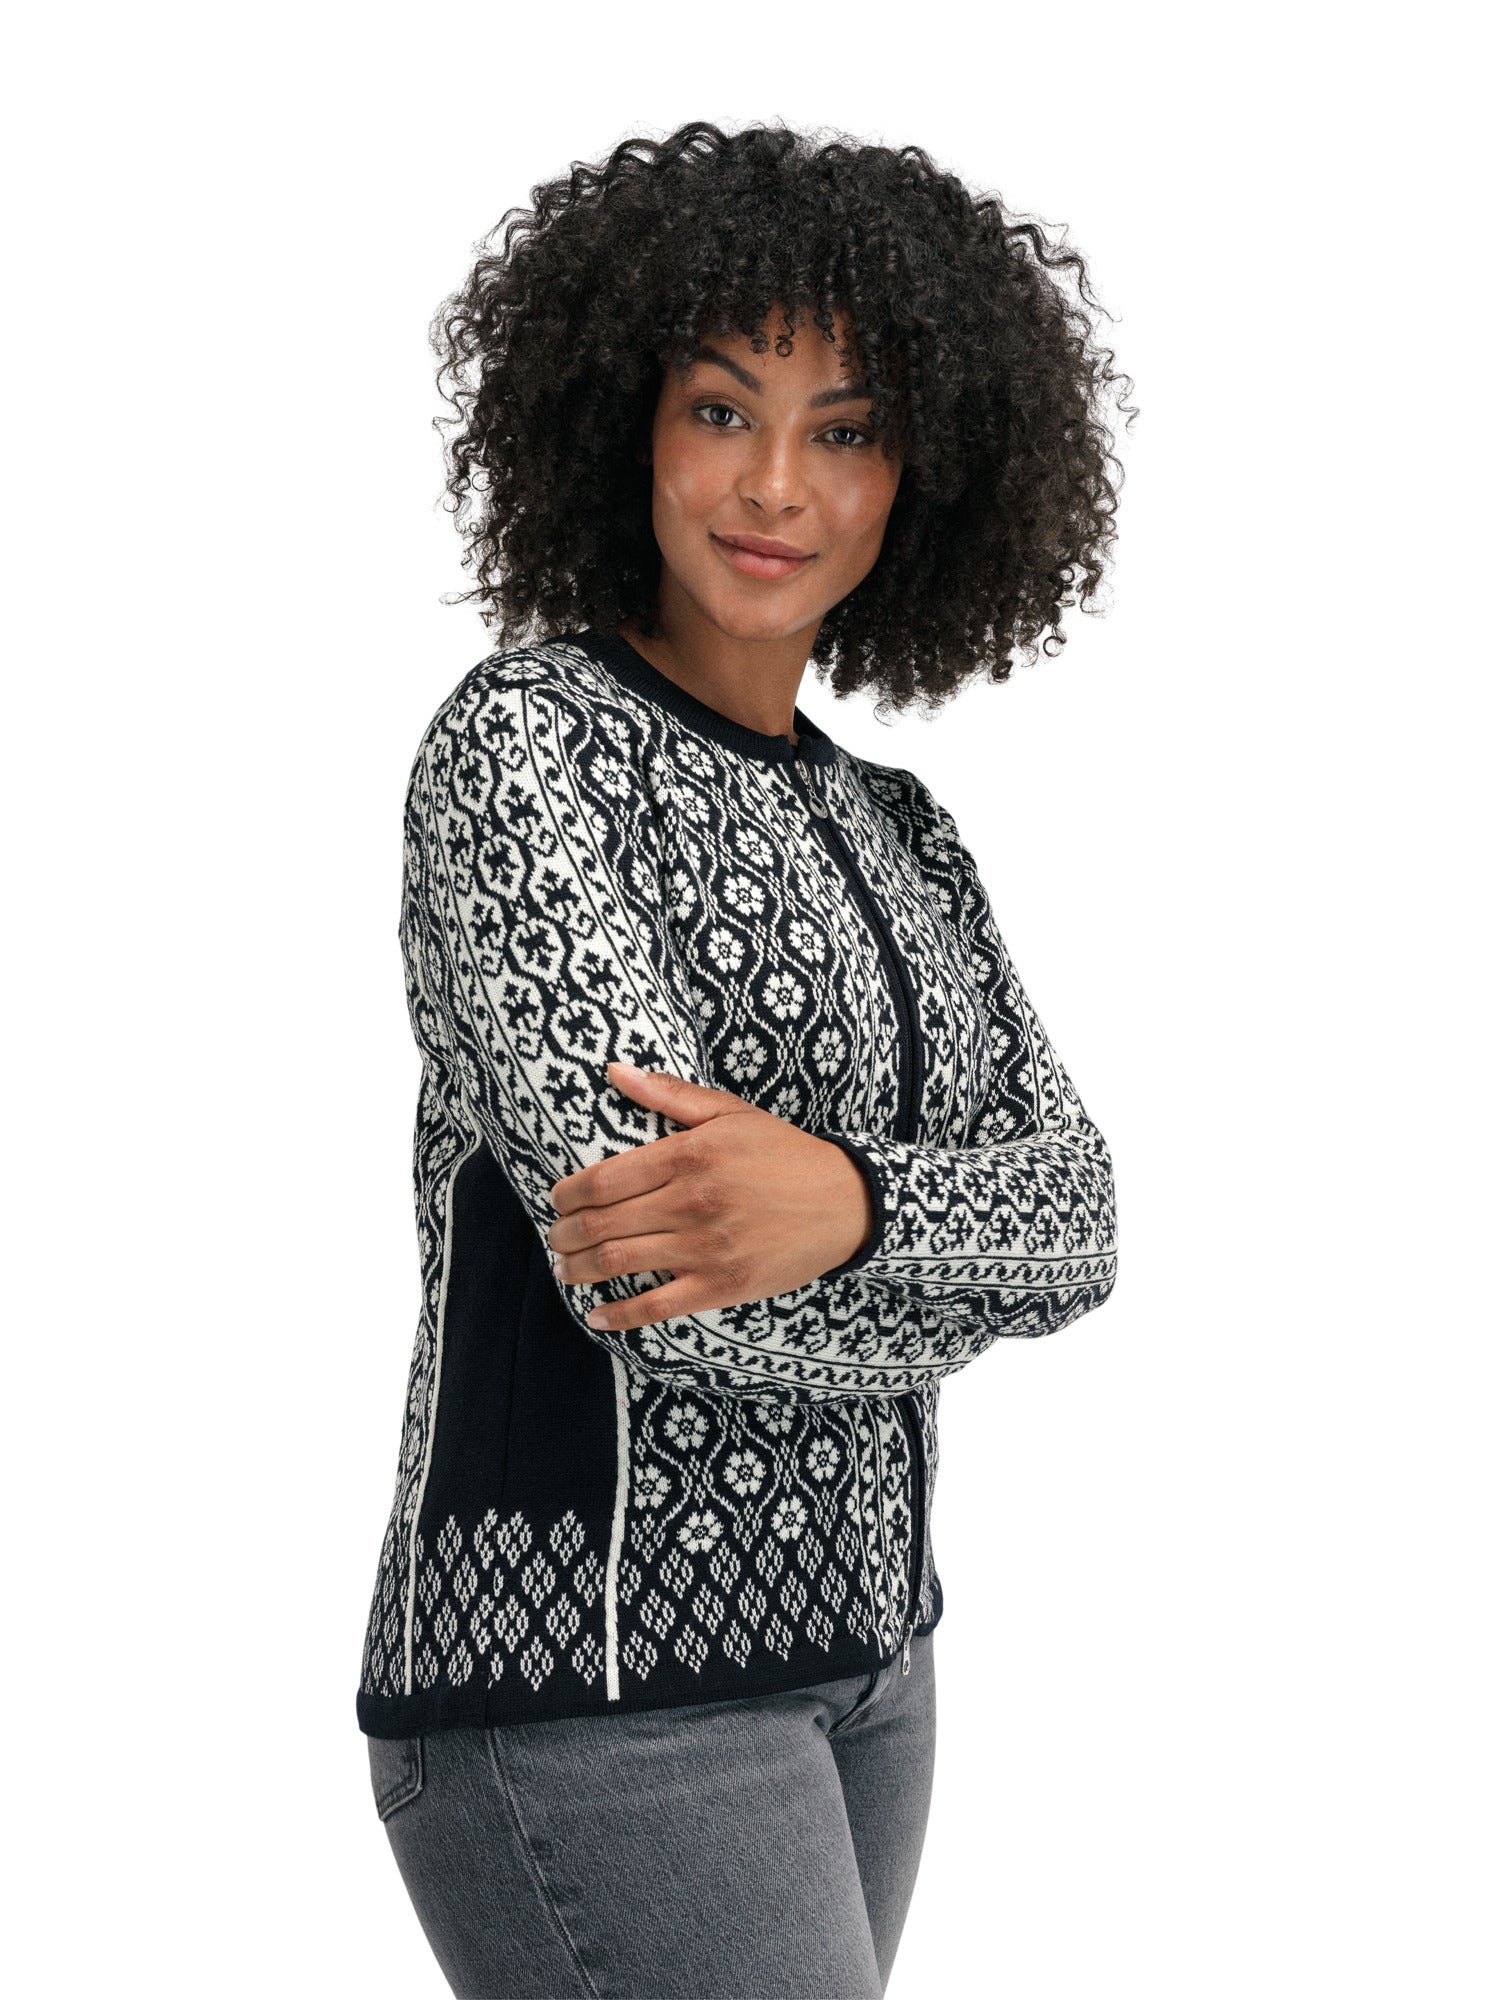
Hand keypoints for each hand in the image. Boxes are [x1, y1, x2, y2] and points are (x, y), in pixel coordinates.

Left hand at [546, 1061, 874, 1330]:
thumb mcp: (730, 1113)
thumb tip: (614, 1071)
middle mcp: (692, 1202)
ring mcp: (706, 1248)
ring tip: (564, 1269)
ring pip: (620, 1262)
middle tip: (554, 1238)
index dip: (569, 1194)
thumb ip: (668, 1093)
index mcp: (690, 1155)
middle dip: (566, 1234)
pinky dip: (620, 1315)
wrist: (845, 1202)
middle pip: (604, 1222)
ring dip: (579, 1269)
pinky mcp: (721, 1285)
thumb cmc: (783, 1152)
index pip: (605, 1179)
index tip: (557, 1200)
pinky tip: (598, 1314)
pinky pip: (657, 1307)